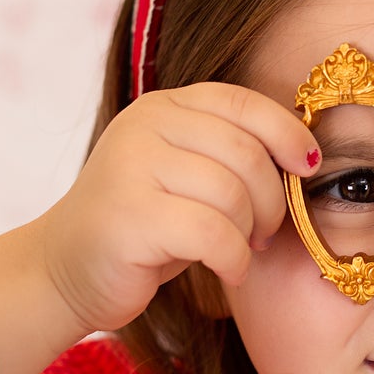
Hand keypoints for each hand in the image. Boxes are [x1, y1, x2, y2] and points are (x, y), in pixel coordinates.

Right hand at [36, 82, 321, 337]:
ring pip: (232, 194)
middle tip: (265, 232)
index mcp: (163, 106)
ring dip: (249, 233)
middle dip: (272, 200)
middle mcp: (144, 126)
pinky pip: (213, 234)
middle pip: (246, 152)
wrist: (65, 271)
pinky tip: (228, 271)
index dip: (287, 132)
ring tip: (239, 250)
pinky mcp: (130, 217)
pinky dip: (233, 259)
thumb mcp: (186, 175)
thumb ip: (229, 154)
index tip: (308, 167)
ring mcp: (131, 168)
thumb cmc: (144, 226)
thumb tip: (307, 158)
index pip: (243, 102)